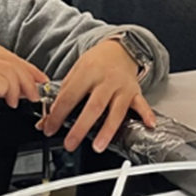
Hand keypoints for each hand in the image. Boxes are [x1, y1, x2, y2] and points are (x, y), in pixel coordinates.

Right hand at [0, 36, 48, 120]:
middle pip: (13, 61)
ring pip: (8, 69)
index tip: (41, 82)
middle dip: (29, 80)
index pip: (12, 55)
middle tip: (34, 95)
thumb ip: (1, 79)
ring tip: (18, 100)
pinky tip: (7, 100)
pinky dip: (8, 90)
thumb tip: (26, 84)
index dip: (30, 69)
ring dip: (19, 87)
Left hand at [41, 38, 155, 152]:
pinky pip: (141, 104)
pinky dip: (146, 115)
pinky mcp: (135, 92)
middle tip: (70, 143)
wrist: (118, 50)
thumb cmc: (95, 63)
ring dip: (107, 130)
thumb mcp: (75, 71)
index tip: (49, 128)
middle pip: (93, 105)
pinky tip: (149, 125)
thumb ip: (63, 94)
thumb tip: (46, 119)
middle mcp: (106, 79)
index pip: (70, 96)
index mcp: (87, 72)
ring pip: (116, 110)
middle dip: (81, 127)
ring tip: (98, 146)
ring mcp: (122, 86)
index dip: (58, 114)